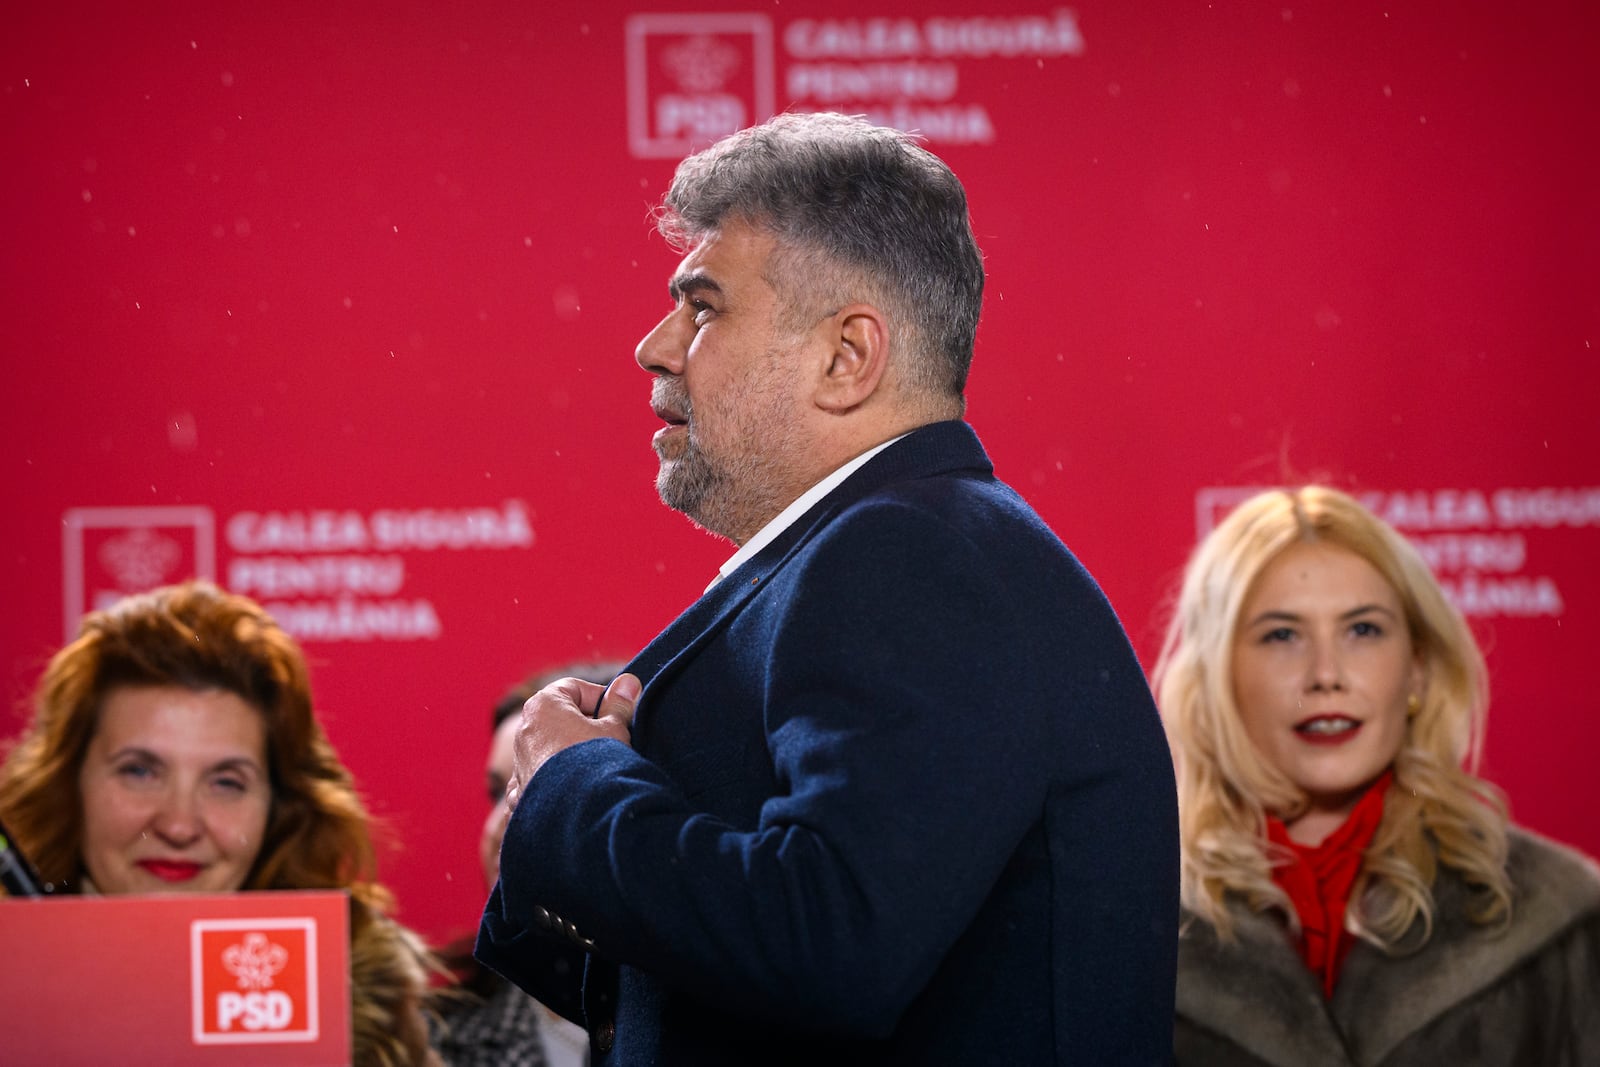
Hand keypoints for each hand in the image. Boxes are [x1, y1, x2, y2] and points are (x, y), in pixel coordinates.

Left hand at [504, 672, 640, 813]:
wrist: (580, 815)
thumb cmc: (595, 764)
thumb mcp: (615, 728)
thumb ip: (619, 705)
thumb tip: (628, 683)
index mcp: (543, 706)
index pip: (575, 688)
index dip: (601, 698)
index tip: (619, 713)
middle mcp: (524, 732)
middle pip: (561, 718)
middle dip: (587, 726)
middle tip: (613, 739)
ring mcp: (519, 765)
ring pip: (551, 750)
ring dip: (572, 755)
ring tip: (598, 768)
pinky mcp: (521, 795)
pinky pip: (540, 781)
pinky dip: (556, 783)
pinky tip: (576, 790)